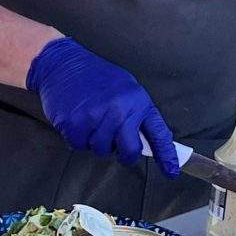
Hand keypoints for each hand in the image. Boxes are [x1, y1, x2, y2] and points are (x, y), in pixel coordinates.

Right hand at [26, 37, 179, 170]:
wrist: (63, 64)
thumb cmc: (96, 76)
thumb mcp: (126, 88)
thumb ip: (136, 113)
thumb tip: (147, 139)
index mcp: (137, 101)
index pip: (157, 133)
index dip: (166, 155)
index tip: (172, 171)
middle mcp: (120, 111)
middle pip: (129, 151)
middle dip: (123, 153)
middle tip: (114, 142)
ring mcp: (97, 118)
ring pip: (102, 150)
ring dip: (96, 141)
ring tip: (91, 119)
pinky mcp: (75, 124)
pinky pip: (80, 146)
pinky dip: (77, 138)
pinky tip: (77, 119)